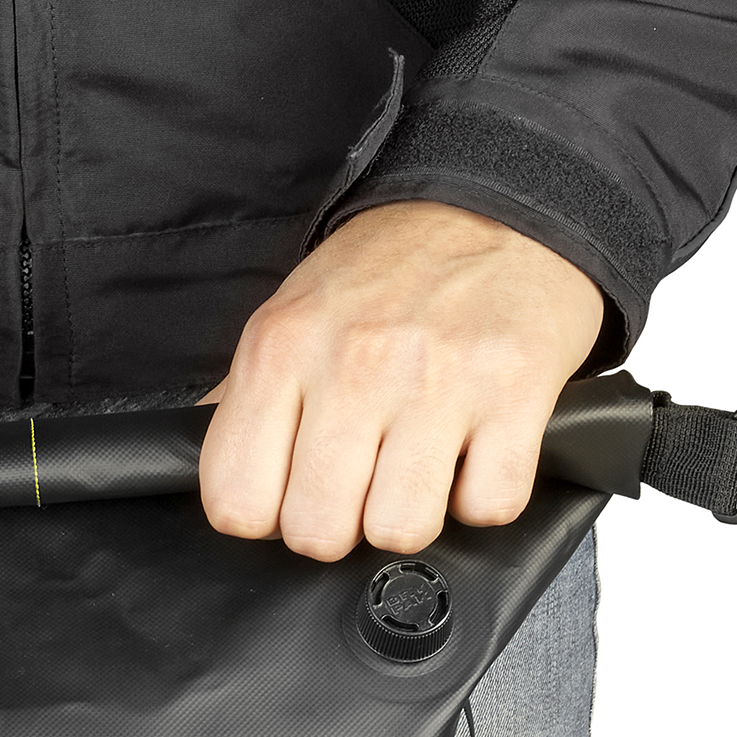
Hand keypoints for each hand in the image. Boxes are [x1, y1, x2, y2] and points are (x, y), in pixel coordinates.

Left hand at [199, 202, 606, 561]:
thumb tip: (220, 480)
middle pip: (317, 532)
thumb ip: (248, 398)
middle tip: (363, 482)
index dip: (266, 517)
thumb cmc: (390, 273)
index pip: (236, 502)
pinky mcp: (515, 392)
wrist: (501, 205)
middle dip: (341, 526)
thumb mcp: (291, 314)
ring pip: (398, 530)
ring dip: (412, 515)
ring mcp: (438, 379)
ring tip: (419, 467)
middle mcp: (353, 363)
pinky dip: (484, 495)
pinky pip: (488, 506)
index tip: (294, 492)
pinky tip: (475, 453)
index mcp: (281, 349)